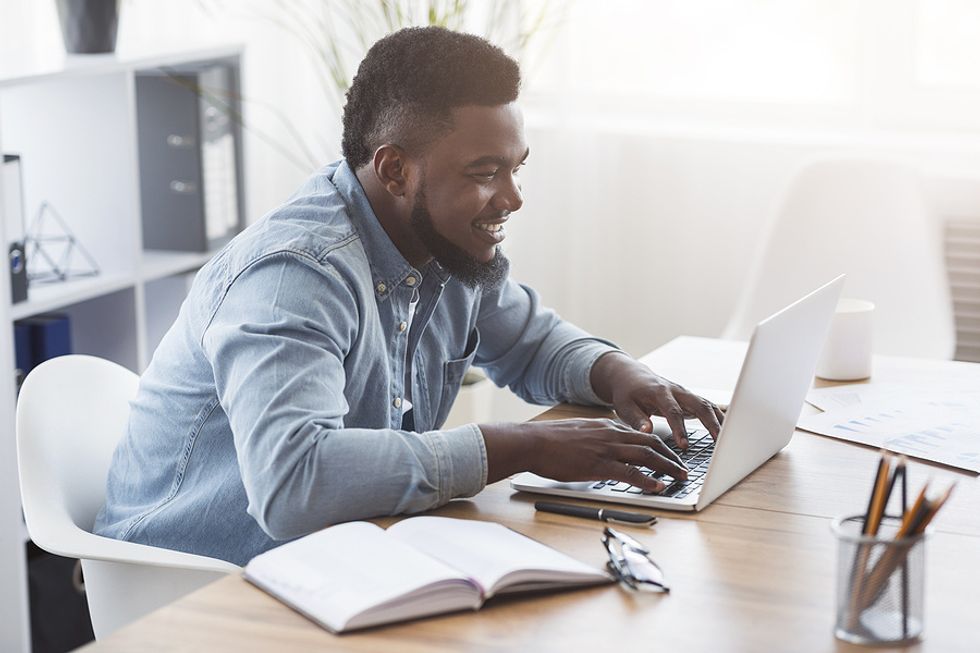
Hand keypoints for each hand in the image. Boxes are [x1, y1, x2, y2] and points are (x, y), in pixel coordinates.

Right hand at [481, 418, 687, 490]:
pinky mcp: (599, 465)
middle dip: (671, 456)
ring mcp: (606, 449)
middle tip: (683, 468)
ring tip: (680, 477)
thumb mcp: (578, 432)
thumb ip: (595, 438)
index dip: (659, 445)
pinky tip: (658, 487)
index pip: (640, 434)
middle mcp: (611, 434)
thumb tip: (603, 448)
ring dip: (667, 467)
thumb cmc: (550, 441)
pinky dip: (647, 480)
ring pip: (647, 455)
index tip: (669, 454)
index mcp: (606, 426)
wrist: (533, 442)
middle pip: (651, 442)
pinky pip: (630, 472)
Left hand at [590, 351, 724, 448]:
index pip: (673, 411)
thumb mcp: (624, 407)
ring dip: (720, 422)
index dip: (680, 428)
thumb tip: (648, 432)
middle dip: (711, 424)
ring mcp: (686, 394)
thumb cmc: (627, 394)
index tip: (684, 446)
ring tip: (729, 442)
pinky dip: (719, 420)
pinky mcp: (690, 399)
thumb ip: (636, 419)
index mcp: (659, 392)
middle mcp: (677, 391)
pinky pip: (709, 408)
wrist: (631, 377)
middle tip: (719, 444)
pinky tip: (726, 435)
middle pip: (699, 405)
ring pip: (708, 406)